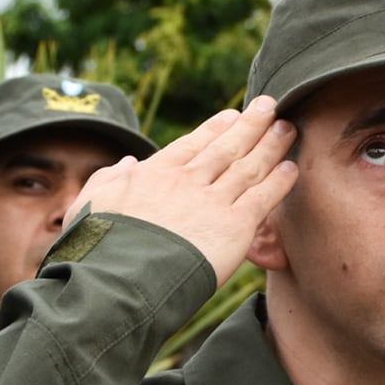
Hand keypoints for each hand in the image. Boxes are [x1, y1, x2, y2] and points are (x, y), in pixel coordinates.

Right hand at [68, 96, 297, 285]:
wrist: (122, 278)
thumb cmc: (100, 248)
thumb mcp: (92, 202)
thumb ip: (110, 178)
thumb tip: (128, 163)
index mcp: (155, 173)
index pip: (193, 143)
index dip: (216, 128)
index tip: (233, 115)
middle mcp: (188, 180)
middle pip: (227, 146)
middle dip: (251, 123)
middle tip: (270, 105)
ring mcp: (213, 201)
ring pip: (250, 165)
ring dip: (272, 144)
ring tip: (288, 127)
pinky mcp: (235, 226)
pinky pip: (263, 197)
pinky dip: (279, 181)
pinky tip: (292, 168)